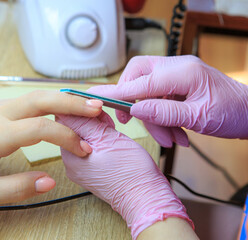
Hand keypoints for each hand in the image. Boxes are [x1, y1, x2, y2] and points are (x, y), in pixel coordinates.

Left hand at [57, 113, 192, 238]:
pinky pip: (91, 149)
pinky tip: (113, 144)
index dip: (83, 111)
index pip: (64, 120)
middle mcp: (71, 163)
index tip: (99, 113)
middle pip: (73, 128)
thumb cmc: (131, 173)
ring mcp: (81, 169)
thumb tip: (65, 109)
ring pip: (84, 137)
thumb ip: (84, 123)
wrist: (145, 198)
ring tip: (113, 135)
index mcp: (70, 155)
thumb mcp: (107, 139)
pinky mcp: (91, 172)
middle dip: (91, 121)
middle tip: (109, 126)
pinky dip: (101, 142)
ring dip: (98, 131)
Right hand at [89, 55, 247, 146]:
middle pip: (138, 76)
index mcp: (182, 72)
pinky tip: (176, 132)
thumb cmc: (233, 113)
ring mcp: (177, 75)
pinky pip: (157, 98)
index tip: (95, 98)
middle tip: (131, 121)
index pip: (140, 81)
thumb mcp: (198, 117)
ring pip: (146, 92)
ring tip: (171, 137)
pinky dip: (162, 118)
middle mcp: (177, 68)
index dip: (117, 91)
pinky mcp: (177, 85)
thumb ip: (164, 112)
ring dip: (154, 118)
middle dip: (132, 101)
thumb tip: (135, 109)